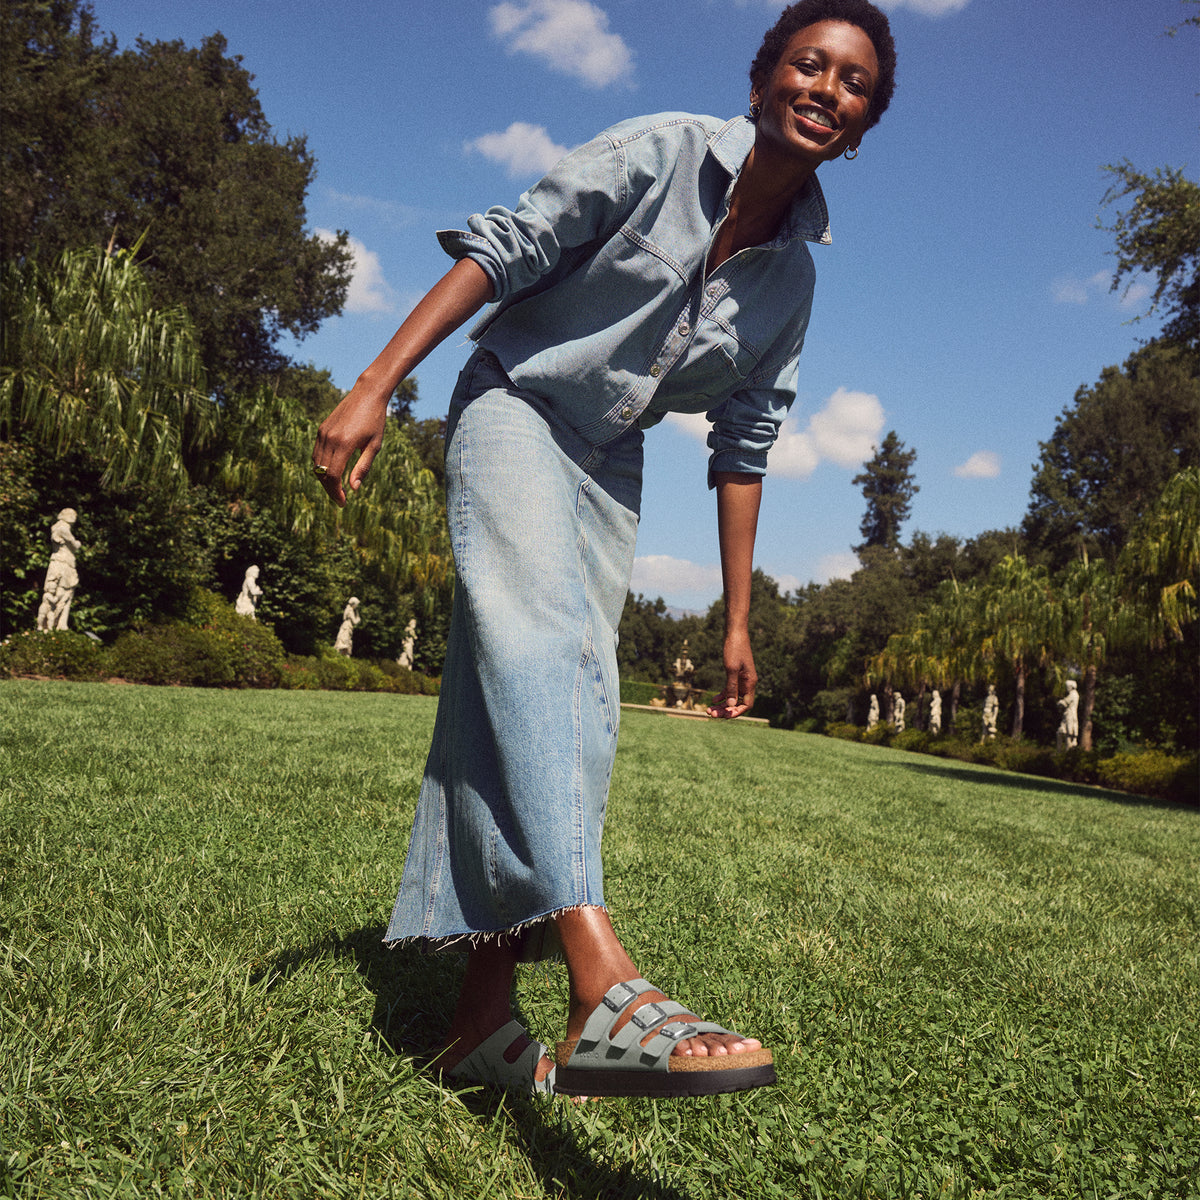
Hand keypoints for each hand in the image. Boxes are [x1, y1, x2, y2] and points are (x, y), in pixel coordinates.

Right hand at [311, 382, 389, 506]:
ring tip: (337, 488)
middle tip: (341, 499)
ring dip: (324, 479)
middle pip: (322, 473)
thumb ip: (363, 467)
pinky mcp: (321, 429)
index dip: (336, 492)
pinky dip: (321, 466)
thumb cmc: (376, 421)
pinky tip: (332, 472)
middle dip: (330, 489)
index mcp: (345, 444)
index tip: (343, 502)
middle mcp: (330, 438)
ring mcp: (323, 433)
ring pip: (316, 464)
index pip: (332, 475)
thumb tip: (353, 489)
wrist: (367, 394)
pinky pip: (316, 453)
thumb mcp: (374, 446)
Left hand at [706, 628, 756, 718]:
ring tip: (709, 709)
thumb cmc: (734, 648)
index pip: (747, 705)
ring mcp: (741, 678)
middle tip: (710, 714)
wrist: (735, 632)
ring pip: (732, 697)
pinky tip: (713, 699)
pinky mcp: (735, 674)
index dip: (736, 712)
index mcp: (750, 682)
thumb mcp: (731, 669)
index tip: (723, 716)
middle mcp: (747, 682)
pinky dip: (722, 695)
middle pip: (738, 703)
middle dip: (725, 710)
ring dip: (722, 705)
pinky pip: (730, 689)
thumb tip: (731, 705)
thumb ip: (731, 687)